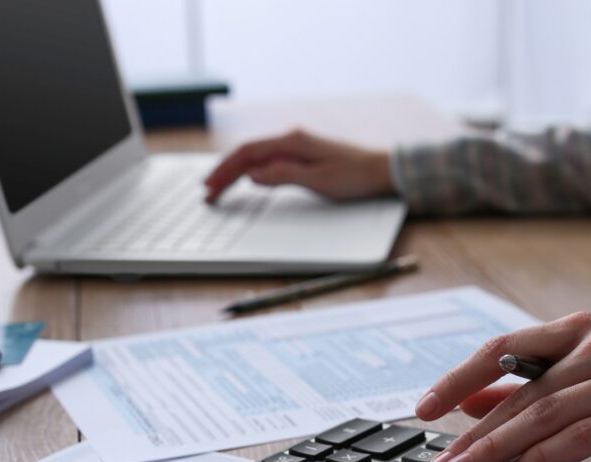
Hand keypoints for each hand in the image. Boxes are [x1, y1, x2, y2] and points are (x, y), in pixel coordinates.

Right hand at [204, 128, 393, 203]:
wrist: (382, 169)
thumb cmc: (355, 176)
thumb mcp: (319, 180)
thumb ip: (283, 176)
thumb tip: (252, 176)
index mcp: (292, 141)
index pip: (248, 153)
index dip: (225, 170)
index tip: (210, 187)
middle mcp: (291, 139)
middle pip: (248, 153)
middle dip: (225, 172)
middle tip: (207, 193)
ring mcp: (296, 145)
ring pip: (256, 156)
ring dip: (236, 172)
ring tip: (219, 188)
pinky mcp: (302, 154)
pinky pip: (268, 160)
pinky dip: (251, 170)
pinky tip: (245, 180)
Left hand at [418, 312, 590, 461]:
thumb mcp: (582, 382)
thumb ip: (527, 388)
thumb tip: (468, 402)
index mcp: (577, 330)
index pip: (502, 348)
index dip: (458, 378)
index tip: (424, 409)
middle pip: (520, 391)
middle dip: (473, 432)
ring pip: (545, 414)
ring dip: (498, 449)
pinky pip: (580, 438)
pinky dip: (542, 459)